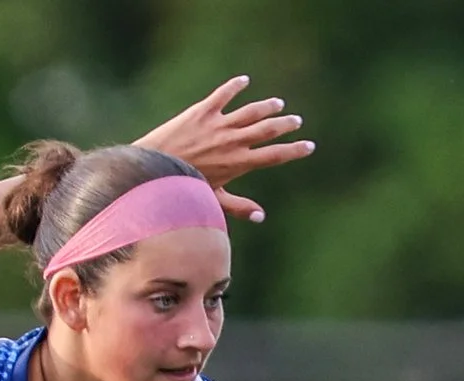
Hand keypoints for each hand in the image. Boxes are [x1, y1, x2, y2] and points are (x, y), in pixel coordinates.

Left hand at [137, 76, 313, 221]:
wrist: (154, 169)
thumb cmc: (183, 189)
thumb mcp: (213, 200)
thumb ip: (239, 207)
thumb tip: (261, 216)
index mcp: (239, 163)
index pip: (274, 155)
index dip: (294, 150)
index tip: (309, 146)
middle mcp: (233, 141)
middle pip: (268, 129)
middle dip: (286, 124)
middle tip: (297, 121)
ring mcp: (218, 124)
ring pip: (251, 110)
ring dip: (267, 106)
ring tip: (278, 104)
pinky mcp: (202, 111)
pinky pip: (223, 94)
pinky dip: (235, 86)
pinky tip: (244, 81)